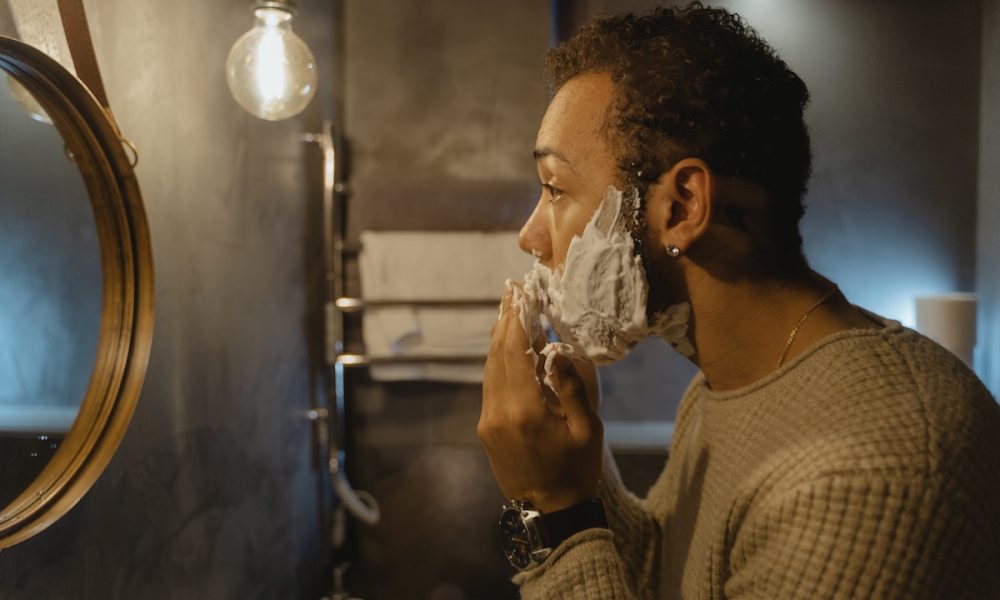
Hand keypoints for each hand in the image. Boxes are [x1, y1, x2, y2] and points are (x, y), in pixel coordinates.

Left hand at [477, 291, 603, 512]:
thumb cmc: (577, 470)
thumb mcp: (588, 428)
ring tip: (508, 311)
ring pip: (489, 368)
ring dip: (498, 339)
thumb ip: (573, 384)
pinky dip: (498, 361)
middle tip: (511, 291)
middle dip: (504, 321)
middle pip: (496, 355)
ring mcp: (488, 421)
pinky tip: (507, 347)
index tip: (519, 292)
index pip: (514, 351)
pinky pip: (490, 385)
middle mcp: (498, 412)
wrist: (552, 513)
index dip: (516, 319)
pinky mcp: (486, 428)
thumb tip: (556, 347)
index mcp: (524, 410)